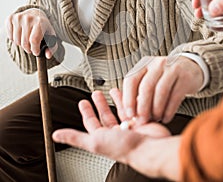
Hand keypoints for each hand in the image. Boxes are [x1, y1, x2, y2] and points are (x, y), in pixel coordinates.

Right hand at [5, 8, 56, 58]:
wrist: (35, 14)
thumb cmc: (43, 27)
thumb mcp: (51, 36)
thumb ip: (52, 47)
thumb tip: (47, 55)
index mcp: (40, 22)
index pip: (34, 40)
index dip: (34, 49)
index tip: (36, 52)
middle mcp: (29, 18)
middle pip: (24, 42)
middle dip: (28, 49)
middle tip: (31, 47)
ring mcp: (19, 18)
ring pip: (16, 40)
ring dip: (21, 44)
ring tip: (26, 40)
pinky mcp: (10, 18)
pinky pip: (10, 36)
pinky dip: (14, 39)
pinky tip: (20, 35)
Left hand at [53, 90, 179, 179]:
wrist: (150, 148)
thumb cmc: (124, 148)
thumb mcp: (94, 141)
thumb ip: (75, 137)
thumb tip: (56, 136)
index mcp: (104, 138)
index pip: (91, 123)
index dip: (86, 112)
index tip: (83, 102)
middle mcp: (116, 133)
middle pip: (105, 115)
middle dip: (99, 104)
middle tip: (95, 94)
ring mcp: (129, 127)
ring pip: (119, 111)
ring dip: (114, 100)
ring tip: (111, 90)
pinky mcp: (141, 121)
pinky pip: (133, 109)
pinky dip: (129, 100)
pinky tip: (127, 94)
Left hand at [121, 56, 202, 123]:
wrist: (190, 67)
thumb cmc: (164, 77)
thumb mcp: (150, 78)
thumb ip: (138, 93)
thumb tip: (129, 115)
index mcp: (144, 64)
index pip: (131, 80)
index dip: (128, 99)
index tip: (129, 114)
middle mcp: (157, 64)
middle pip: (146, 86)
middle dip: (143, 106)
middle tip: (142, 120)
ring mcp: (172, 69)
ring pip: (161, 91)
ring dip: (156, 109)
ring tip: (155, 119)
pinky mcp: (185, 77)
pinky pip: (175, 96)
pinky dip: (169, 110)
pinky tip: (166, 118)